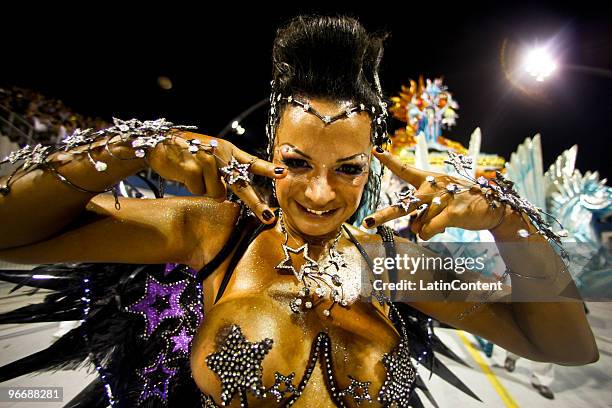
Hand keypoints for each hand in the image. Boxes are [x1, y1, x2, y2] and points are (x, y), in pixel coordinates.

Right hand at [147, 131, 286, 223]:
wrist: (159, 145)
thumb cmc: (187, 152)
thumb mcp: (210, 154)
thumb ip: (224, 172)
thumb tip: (227, 196)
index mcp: (228, 150)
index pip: (252, 161)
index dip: (268, 169)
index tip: (284, 173)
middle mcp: (221, 154)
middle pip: (242, 185)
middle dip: (255, 203)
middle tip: (267, 218)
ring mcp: (208, 160)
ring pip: (217, 193)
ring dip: (205, 189)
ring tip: (193, 174)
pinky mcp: (194, 168)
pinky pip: (200, 192)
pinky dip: (193, 188)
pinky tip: (184, 174)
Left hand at [362, 147, 506, 239]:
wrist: (493, 207)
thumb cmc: (464, 202)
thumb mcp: (443, 201)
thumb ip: (425, 213)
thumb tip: (416, 230)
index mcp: (430, 179)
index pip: (406, 170)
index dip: (391, 161)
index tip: (376, 152)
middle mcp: (434, 187)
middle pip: (404, 205)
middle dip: (384, 216)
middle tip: (368, 222)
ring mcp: (442, 200)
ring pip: (419, 224)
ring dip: (428, 228)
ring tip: (443, 221)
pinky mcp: (452, 213)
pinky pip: (429, 229)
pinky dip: (432, 233)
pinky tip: (443, 228)